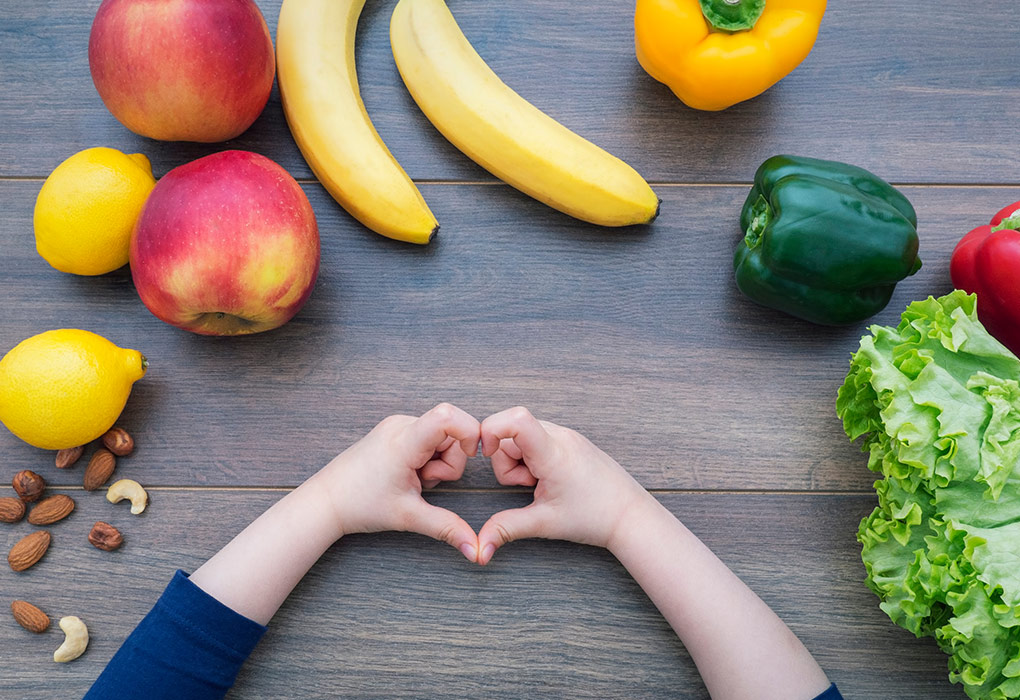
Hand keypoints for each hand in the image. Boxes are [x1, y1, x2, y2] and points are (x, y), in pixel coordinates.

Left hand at [309, 403, 480, 561]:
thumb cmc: (361, 505)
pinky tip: (408, 473)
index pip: (448, 416)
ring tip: (413, 479)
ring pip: (441, 437)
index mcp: (404, 441)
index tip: (472, 455)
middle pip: (451, 432)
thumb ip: (447, 528)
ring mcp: (397, 425)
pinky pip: (427, 437)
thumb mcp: (409, 517)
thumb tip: (476, 550)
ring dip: (437, 462)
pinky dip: (427, 457)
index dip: (469, 432)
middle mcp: (401, 425)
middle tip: (424, 482)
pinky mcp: (395, 430)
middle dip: (450, 461)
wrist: (327, 500)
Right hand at [476, 407, 650, 564]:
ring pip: (523, 435)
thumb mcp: (544, 523)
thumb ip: (506, 528)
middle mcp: (561, 435)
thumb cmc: (594, 517)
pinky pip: (538, 438)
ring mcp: (567, 435)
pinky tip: (548, 477)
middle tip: (528, 484)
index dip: (491, 429)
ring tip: (540, 483)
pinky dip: (533, 457)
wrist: (630, 515)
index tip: (486, 454)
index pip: (516, 419)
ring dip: (520, 459)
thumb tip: (480, 547)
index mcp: (554, 453)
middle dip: (506, 459)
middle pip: (511, 431)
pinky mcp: (571, 440)